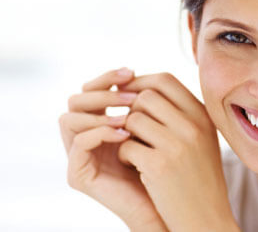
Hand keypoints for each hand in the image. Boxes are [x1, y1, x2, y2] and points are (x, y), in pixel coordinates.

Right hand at [59, 68, 168, 230]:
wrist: (167, 204)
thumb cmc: (169, 166)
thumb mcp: (161, 128)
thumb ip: (151, 105)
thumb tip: (151, 74)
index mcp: (102, 121)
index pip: (93, 88)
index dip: (109, 77)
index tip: (132, 72)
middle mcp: (86, 135)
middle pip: (76, 98)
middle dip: (103, 90)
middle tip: (131, 94)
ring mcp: (79, 155)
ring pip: (69, 117)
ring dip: (99, 111)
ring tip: (129, 116)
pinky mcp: (78, 174)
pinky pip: (78, 144)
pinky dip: (100, 133)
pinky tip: (126, 134)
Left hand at [116, 72, 237, 230]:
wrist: (206, 219)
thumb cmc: (199, 179)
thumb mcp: (201, 140)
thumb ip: (181, 114)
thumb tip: (143, 89)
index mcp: (203, 115)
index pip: (165, 80)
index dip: (140, 82)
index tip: (129, 96)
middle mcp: (194, 125)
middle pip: (145, 96)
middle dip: (130, 110)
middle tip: (130, 129)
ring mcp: (178, 144)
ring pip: (132, 119)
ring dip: (125, 133)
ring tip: (134, 150)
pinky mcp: (160, 165)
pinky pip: (126, 145)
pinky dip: (124, 155)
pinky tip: (134, 167)